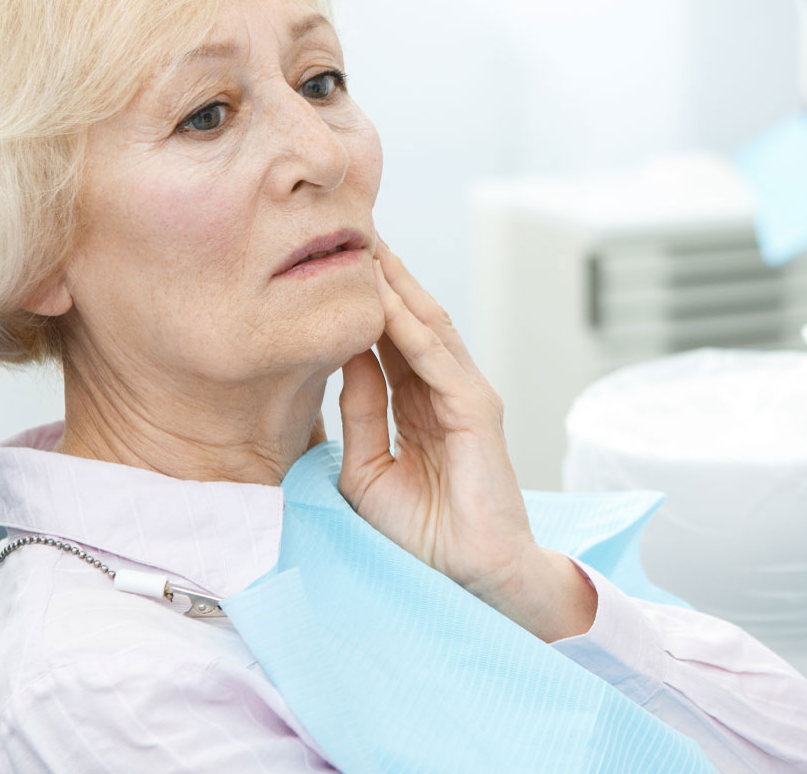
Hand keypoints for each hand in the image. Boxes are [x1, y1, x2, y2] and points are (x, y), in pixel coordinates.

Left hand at [335, 242, 596, 641]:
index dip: (363, 302)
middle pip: (411, 321)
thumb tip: (345, 362)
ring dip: (398, 286)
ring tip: (368, 245)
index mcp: (419, 406)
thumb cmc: (422, 536)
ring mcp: (466, 397)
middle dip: (383, 277)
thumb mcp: (367, 470)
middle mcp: (445, 392)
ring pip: (427, 328)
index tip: (328, 265)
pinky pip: (438, 359)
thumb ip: (361, 415)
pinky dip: (412, 327)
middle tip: (350, 230)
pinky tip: (388, 298)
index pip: (388, 341)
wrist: (469, 576)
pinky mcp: (478, 410)